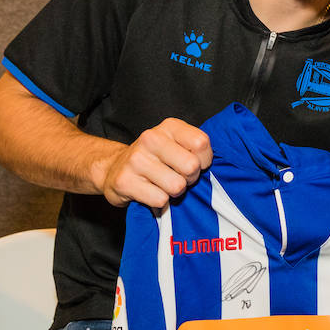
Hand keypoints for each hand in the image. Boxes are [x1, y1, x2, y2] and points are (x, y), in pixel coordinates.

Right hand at [93, 118, 212, 208]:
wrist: (114, 168)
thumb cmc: (154, 159)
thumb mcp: (175, 144)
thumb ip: (195, 149)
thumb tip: (215, 167)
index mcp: (169, 127)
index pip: (201, 143)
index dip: (204, 161)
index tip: (195, 164)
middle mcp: (151, 139)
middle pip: (191, 167)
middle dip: (189, 179)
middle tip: (178, 177)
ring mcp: (136, 160)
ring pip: (176, 186)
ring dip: (174, 192)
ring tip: (163, 185)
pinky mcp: (125, 181)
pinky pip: (160, 200)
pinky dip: (159, 202)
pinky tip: (150, 192)